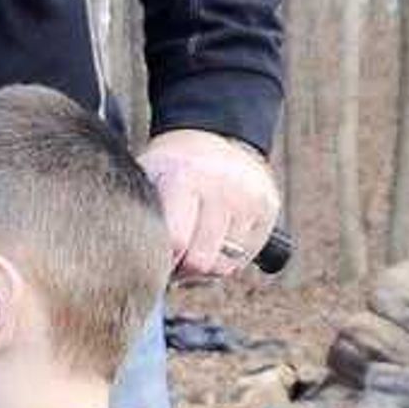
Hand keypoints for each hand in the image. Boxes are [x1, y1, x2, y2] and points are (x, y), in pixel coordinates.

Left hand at [140, 127, 279, 283]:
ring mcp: (249, 198)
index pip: (176, 242)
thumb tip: (140, 270)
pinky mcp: (268, 209)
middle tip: (172, 263)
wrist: (212, 135)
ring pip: (224, 265)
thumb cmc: (170, 170)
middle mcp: (222, 187)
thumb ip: (141, 220)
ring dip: (204, 270)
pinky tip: (213, 245)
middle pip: (202, 260)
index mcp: (184, 178)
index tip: (153, 261)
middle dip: (183, 272)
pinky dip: (226, 262)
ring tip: (192, 251)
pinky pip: (244, 258)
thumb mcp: (146, 180)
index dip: (162, 262)